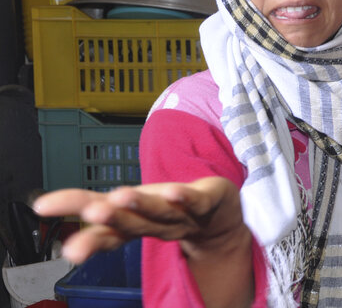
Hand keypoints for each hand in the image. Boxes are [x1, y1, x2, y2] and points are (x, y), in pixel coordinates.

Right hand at [34, 176, 246, 262]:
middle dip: (111, 218)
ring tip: (121, 196)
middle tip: (92, 212)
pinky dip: (183, 197)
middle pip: (131, 223)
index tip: (54, 220)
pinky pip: (195, 201)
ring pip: (159, 212)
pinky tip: (173, 191)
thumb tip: (40, 207)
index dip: (84, 232)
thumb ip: (85, 205)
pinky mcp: (205, 201)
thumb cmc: (166, 210)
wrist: (220, 221)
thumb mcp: (123, 208)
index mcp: (132, 225)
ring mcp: (181, 214)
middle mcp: (154, 223)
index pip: (104, 231)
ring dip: (140, 205)